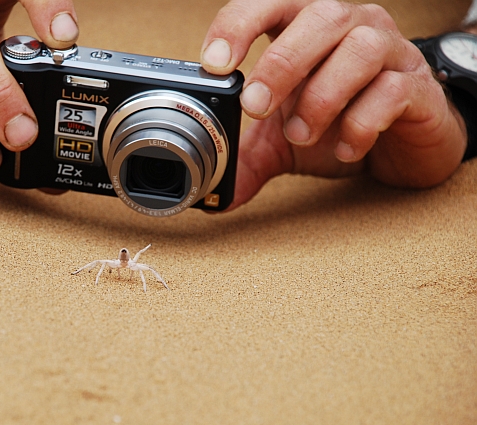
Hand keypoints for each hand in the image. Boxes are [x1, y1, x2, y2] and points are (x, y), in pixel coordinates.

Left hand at [200, 0, 466, 209]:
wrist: (405, 146)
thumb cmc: (342, 123)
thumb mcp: (283, 143)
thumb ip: (248, 158)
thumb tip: (214, 197)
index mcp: (307, 30)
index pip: (272, 2)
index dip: (240, 24)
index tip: (215, 65)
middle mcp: (352, 29)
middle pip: (320, 16)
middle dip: (281, 63)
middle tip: (255, 106)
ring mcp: (390, 53)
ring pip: (361, 49)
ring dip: (322, 95)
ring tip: (300, 135)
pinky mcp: (418, 88)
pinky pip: (394, 90)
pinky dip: (362, 123)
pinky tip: (343, 148)